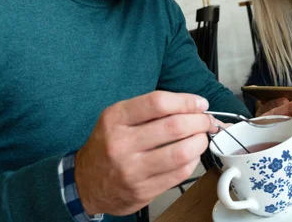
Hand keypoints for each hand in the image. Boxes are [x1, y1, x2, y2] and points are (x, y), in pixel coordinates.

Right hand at [74, 91, 215, 215]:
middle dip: (199, 121)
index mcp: (115, 118)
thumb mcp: (117, 118)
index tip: (200, 104)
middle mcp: (121, 143)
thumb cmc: (107, 145)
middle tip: (206, 121)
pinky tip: (191, 155)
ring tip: (201, 137)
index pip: (158, 103)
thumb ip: (150, 110)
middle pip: (174, 127)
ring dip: (200, 142)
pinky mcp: (143, 190)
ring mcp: (132, 170)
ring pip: (181, 152)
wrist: (85, 183)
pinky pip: (180, 173)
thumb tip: (192, 106)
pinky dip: (193, 161)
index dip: (186, 101)